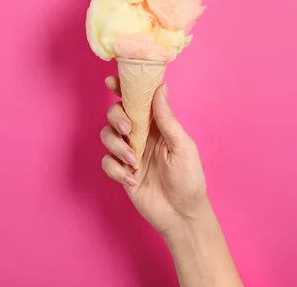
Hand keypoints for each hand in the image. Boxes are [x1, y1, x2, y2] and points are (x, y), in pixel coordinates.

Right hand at [100, 76, 208, 235]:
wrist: (182, 215)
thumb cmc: (189, 179)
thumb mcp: (182, 146)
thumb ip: (167, 119)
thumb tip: (161, 88)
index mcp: (157, 125)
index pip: (137, 100)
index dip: (123, 88)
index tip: (112, 81)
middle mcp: (141, 136)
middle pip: (116, 115)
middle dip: (117, 118)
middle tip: (128, 131)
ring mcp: (129, 154)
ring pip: (107, 136)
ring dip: (117, 147)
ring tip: (134, 162)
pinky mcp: (121, 173)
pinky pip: (107, 163)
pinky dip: (116, 170)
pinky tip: (132, 180)